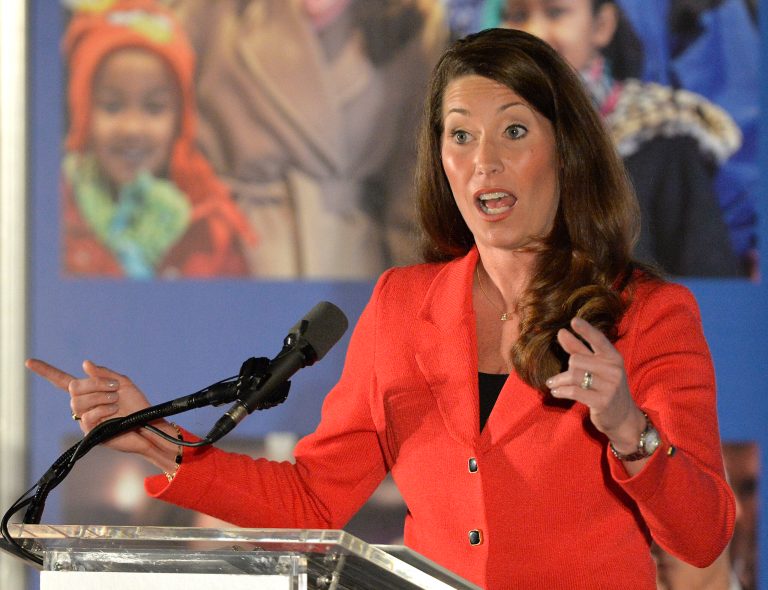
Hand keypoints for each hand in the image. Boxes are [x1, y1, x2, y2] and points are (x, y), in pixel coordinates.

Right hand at [25, 359, 161, 458]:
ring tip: (116, 402)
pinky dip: (103, 410)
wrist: (148, 425)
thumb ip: (104, 373)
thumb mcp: (123, 383)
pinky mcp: (89, 432)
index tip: (29, 362)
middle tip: (114, 388)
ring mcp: (84, 418)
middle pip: (73, 388)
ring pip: (78, 402)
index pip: (62, 380)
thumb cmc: (137, 404)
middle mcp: (83, 404)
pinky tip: (114, 412)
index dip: (46, 371)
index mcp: (89, 391)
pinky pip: (87, 416)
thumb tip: (84, 363)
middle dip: (95, 384)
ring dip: (101, 397)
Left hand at [545, 317, 645, 451]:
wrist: (622, 418)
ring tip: (553, 384)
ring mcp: (609, 386)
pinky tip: (556, 392)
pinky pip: (574, 391)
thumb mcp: (597, 368)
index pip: (599, 340)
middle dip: (566, 368)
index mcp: (614, 358)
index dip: (586, 330)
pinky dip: (561, 391)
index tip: (573, 321)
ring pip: (574, 375)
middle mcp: (614, 370)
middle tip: (561, 377)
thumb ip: (579, 350)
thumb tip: (562, 332)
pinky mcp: (602, 402)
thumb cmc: (606, 388)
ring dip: (559, 381)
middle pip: (577, 359)